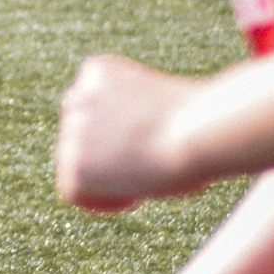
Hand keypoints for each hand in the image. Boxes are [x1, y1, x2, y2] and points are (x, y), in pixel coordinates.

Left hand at [55, 54, 207, 209]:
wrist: (200, 130)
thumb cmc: (200, 122)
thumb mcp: (159, 105)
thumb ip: (130, 119)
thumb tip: (118, 150)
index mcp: (99, 72)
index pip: (89, 108)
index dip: (112, 134)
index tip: (143, 146)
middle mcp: (78, 95)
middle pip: (77, 135)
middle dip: (104, 154)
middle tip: (143, 168)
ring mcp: (73, 129)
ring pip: (73, 163)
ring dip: (103, 177)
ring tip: (143, 181)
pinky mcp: (73, 162)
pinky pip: (72, 192)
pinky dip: (100, 201)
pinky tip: (134, 196)